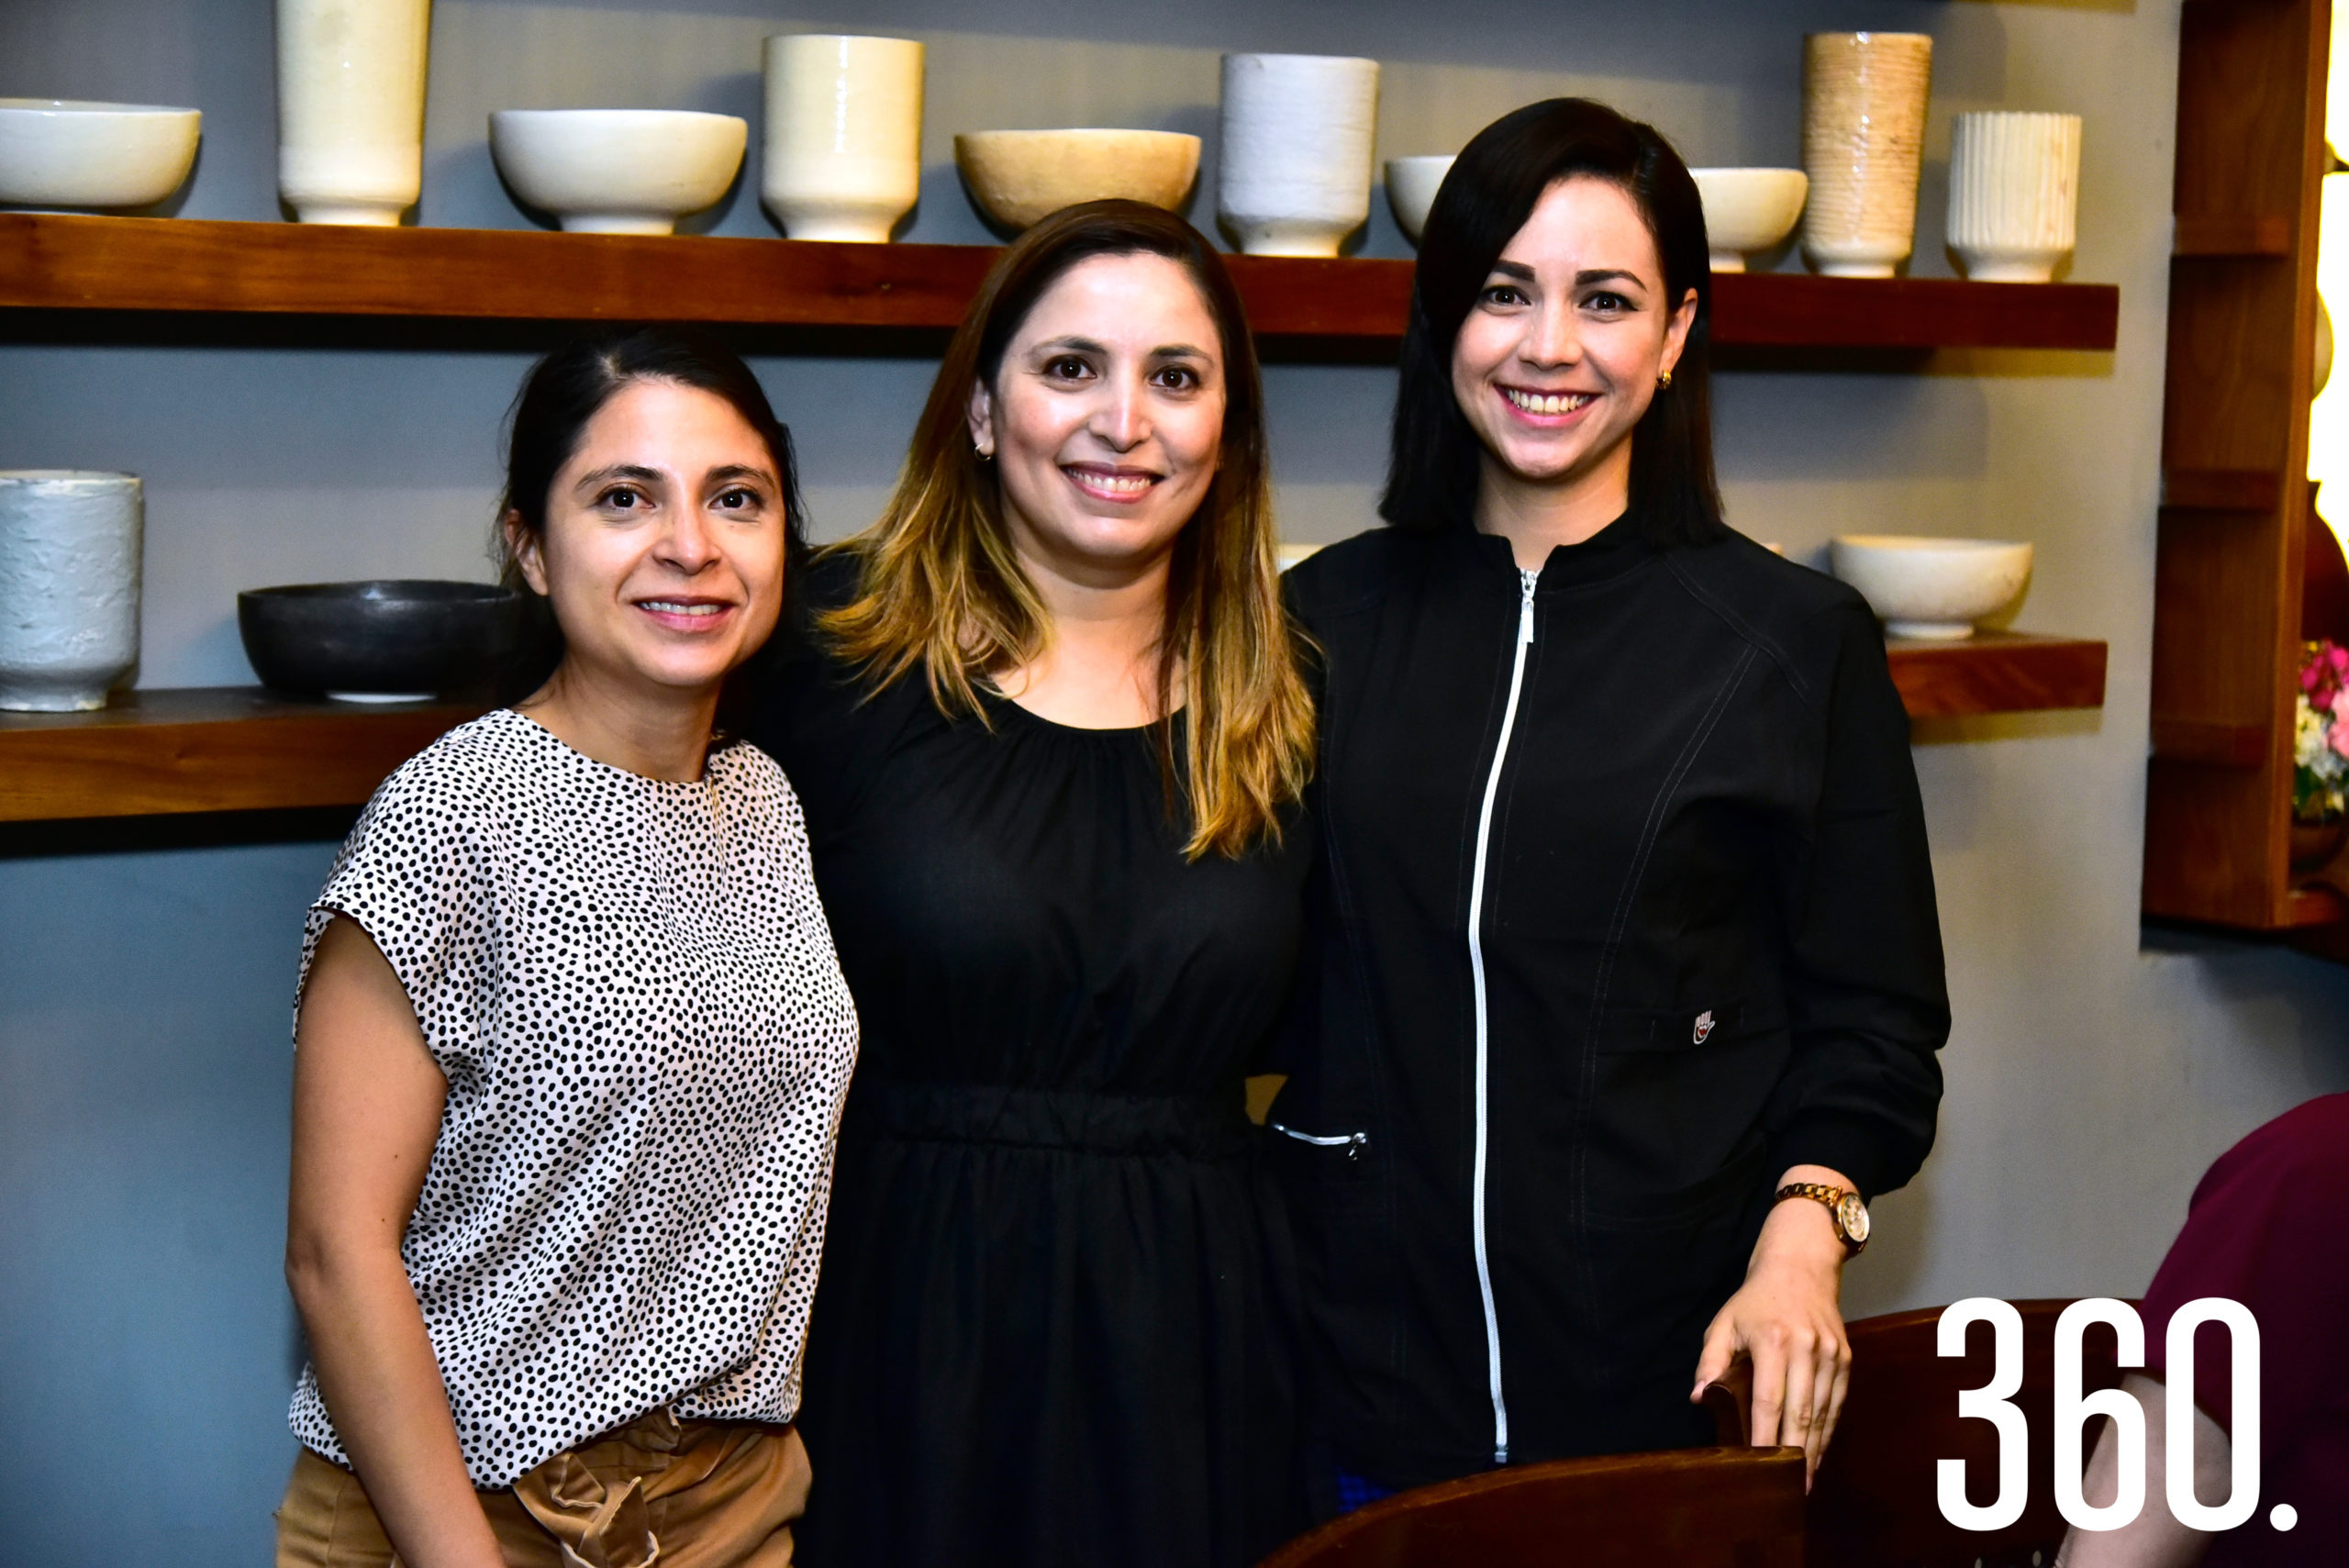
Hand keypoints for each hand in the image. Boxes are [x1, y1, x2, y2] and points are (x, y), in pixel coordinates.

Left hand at [1689, 1165, 1853, 1483]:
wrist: (1800, 1265)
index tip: (1759, 1466)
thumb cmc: (1756, 1300)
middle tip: (1788, 1489)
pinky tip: (1819, 1451)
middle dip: (1795, 1454)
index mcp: (1774, 1341)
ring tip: (1804, 1480)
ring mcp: (1830, 1354)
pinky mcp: (1845, 1357)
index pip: (1768, 1400)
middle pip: (1802, 1412)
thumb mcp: (1724, 1323)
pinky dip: (1829, 1429)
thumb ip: (1710, 1362)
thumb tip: (1699, 1398)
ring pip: (1824, 1412)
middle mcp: (1807, 1349)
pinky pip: (1838, 1402)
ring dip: (1815, 1449)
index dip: (1764, 1436)